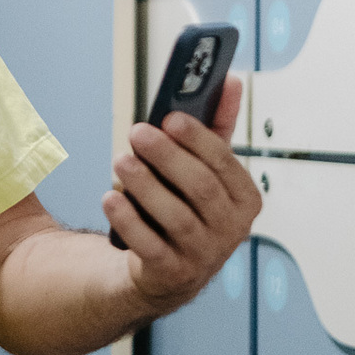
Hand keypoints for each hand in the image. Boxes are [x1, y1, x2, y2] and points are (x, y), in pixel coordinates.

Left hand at [101, 74, 261, 314]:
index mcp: (245, 199)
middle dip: (167, 156)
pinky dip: (128, 220)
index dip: (198, 137)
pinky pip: (150, 246)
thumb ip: (216, 128)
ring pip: (176, 216)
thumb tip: (232, 80)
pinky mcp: (172, 274)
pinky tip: (109, 198)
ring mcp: (204, 256)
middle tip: (137, 132)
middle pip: (200, 187)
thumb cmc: (186, 207)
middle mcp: (231, 230)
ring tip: (120, 161)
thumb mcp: (204, 170)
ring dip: (145, 184)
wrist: (166, 271)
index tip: (170, 116)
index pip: (225, 162)